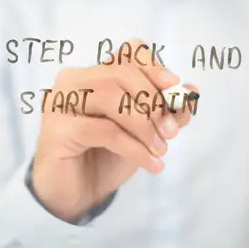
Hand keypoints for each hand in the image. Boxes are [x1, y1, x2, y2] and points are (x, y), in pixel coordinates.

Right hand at [31, 39, 198, 221]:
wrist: (77, 195)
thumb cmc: (107, 156)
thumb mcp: (144, 132)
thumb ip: (165, 111)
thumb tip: (191, 91)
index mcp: (93, 74)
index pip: (128, 52)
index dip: (154, 66)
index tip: (175, 87)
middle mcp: (72, 81)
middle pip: (120, 73)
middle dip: (153, 101)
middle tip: (171, 131)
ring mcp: (59, 103)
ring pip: (111, 97)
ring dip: (144, 124)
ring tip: (161, 149)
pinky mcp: (57, 130)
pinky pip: (104, 131)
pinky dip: (134, 147)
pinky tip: (151, 163)